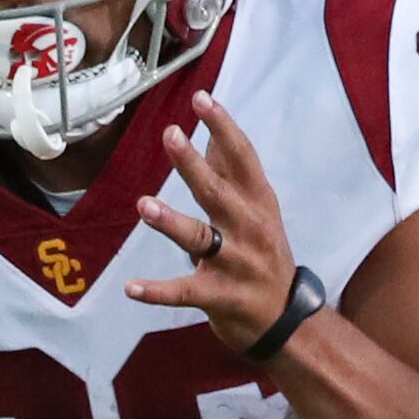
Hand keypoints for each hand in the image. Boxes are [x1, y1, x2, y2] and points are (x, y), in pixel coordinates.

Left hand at [124, 95, 297, 349]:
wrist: (288, 320)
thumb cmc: (265, 257)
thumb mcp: (259, 212)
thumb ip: (233, 176)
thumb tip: (213, 135)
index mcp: (259, 202)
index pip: (243, 158)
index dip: (223, 126)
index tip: (202, 98)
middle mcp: (250, 228)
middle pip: (219, 191)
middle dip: (194, 164)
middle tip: (171, 135)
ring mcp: (237, 263)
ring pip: (201, 238)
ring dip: (171, 222)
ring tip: (145, 205)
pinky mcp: (222, 296)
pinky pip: (185, 292)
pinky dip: (157, 291)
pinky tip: (130, 288)